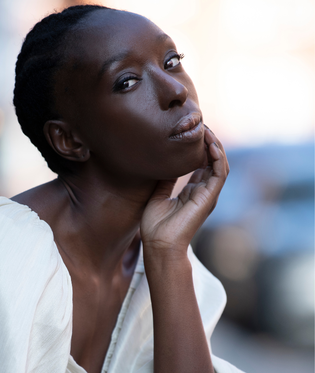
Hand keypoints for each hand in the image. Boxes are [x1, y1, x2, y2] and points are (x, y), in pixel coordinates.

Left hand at [140, 127, 228, 255]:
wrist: (158, 244)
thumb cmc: (155, 226)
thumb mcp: (157, 196)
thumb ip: (165, 180)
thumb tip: (164, 164)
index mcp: (191, 193)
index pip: (201, 166)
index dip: (198, 148)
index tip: (190, 133)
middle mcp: (202, 193)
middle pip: (212, 162)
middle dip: (208, 142)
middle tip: (200, 125)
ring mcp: (207, 195)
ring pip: (219, 164)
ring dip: (215, 146)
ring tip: (206, 130)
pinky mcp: (209, 198)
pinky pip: (220, 173)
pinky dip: (218, 157)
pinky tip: (210, 144)